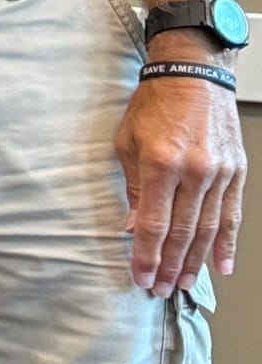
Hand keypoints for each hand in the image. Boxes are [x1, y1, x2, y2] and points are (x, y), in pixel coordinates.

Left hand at [115, 72, 244, 294]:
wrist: (193, 74)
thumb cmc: (154, 104)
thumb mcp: (128, 143)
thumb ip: (132, 188)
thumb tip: (133, 227)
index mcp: (161, 163)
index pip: (152, 223)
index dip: (146, 256)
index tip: (141, 277)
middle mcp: (194, 170)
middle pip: (182, 231)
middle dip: (169, 265)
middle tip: (161, 289)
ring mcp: (219, 172)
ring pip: (208, 228)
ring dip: (195, 260)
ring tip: (185, 283)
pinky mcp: (236, 171)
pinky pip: (232, 214)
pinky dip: (226, 242)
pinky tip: (221, 264)